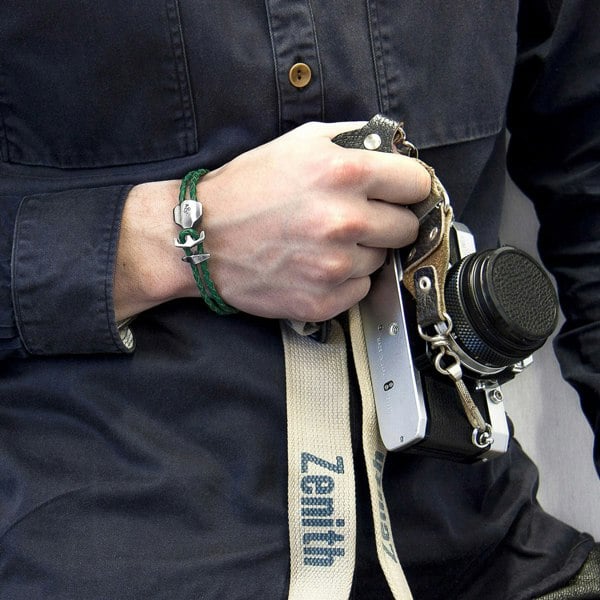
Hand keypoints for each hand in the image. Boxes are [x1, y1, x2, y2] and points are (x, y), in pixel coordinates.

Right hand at [114, 121, 430, 321]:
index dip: (409, 187)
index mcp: (345, 173)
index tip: (399, 192)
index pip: (417, 184)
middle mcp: (345, 222)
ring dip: (363, 252)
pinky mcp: (323, 300)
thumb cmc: (248, 188)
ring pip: (382, 261)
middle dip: (389, 221)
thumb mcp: (300, 142)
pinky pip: (361, 289)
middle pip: (408, 228)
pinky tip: (317, 265)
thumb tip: (396, 148)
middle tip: (359, 218)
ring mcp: (335, 266)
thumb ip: (355, 139)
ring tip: (325, 242)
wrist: (202, 238)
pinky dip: (346, 279)